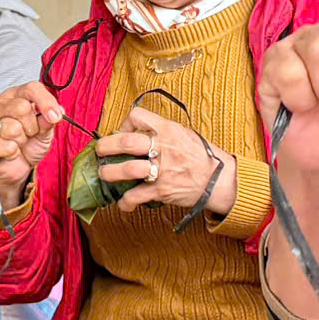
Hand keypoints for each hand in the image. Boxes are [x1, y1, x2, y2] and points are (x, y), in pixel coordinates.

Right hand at [0, 81, 63, 213]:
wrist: (17, 167)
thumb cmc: (30, 143)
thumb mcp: (45, 130)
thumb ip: (49, 120)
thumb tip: (56, 112)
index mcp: (16, 96)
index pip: (31, 89)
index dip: (46, 102)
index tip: (56, 117)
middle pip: (22, 107)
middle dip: (32, 126)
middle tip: (30, 134)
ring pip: (13, 128)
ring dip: (21, 141)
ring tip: (18, 143)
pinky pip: (7, 146)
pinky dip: (13, 153)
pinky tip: (9, 153)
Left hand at [95, 107, 228, 215]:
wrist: (218, 179)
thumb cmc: (202, 156)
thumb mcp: (184, 134)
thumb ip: (162, 132)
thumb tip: (138, 133)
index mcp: (168, 130)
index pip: (138, 116)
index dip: (125, 124)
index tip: (123, 133)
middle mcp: (163, 147)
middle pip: (125, 142)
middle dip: (106, 146)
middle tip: (100, 151)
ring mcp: (162, 169)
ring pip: (127, 169)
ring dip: (110, 173)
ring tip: (105, 175)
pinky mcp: (162, 190)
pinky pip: (136, 196)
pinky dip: (125, 202)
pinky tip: (123, 203)